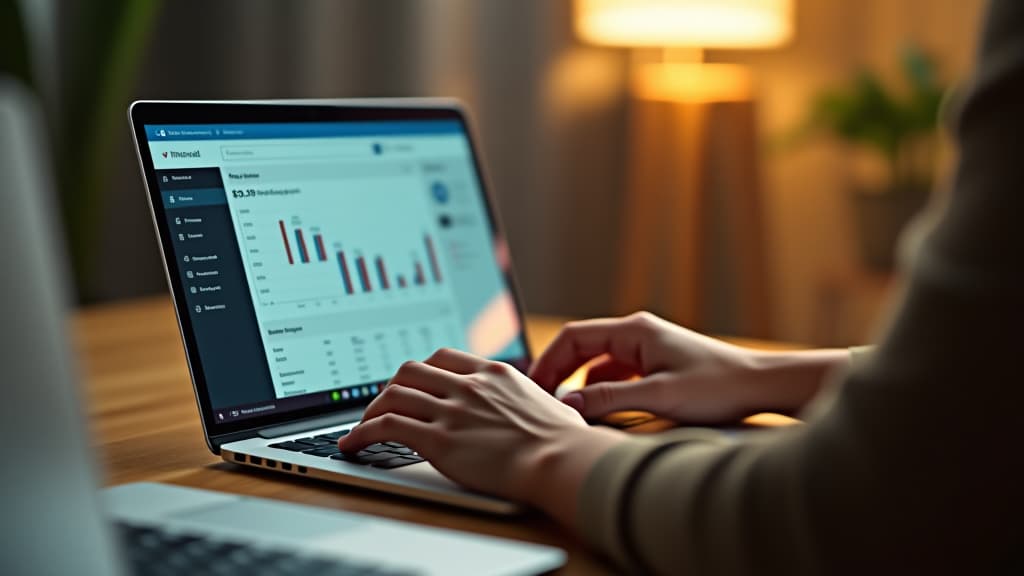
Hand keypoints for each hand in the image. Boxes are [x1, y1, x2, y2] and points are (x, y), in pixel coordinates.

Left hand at [338, 348, 626, 525]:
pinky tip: (355, 444)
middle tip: (384, 404)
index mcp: (494, 373)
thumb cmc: (566, 442)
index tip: (414, 384)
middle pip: (412, 371)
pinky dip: (363, 433)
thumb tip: (547, 407)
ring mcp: (452, 410)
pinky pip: (387, 426)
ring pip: (393, 395)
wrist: (561, 459)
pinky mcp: (439, 440)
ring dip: (371, 411)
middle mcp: (469, 386)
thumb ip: (535, 400)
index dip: (422, 371)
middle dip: (392, 387)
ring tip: (362, 426)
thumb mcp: (552, 404)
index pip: (444, 358)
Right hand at [530, 312, 847, 422]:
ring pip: (598, 364)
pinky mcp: (658, 366)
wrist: (760, 386)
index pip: (574, 336)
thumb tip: (566, 406)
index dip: (548, 361)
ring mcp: (648, 349)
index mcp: (634, 331)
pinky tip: (598, 413)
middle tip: (540, 401)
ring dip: (579, 384)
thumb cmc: (716, 387)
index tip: (534, 388)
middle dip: (558, 372)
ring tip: (565, 411)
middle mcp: (638, 334)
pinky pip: (616, 375)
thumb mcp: (657, 396)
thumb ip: (608, 400)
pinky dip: (601, 391)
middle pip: (582, 347)